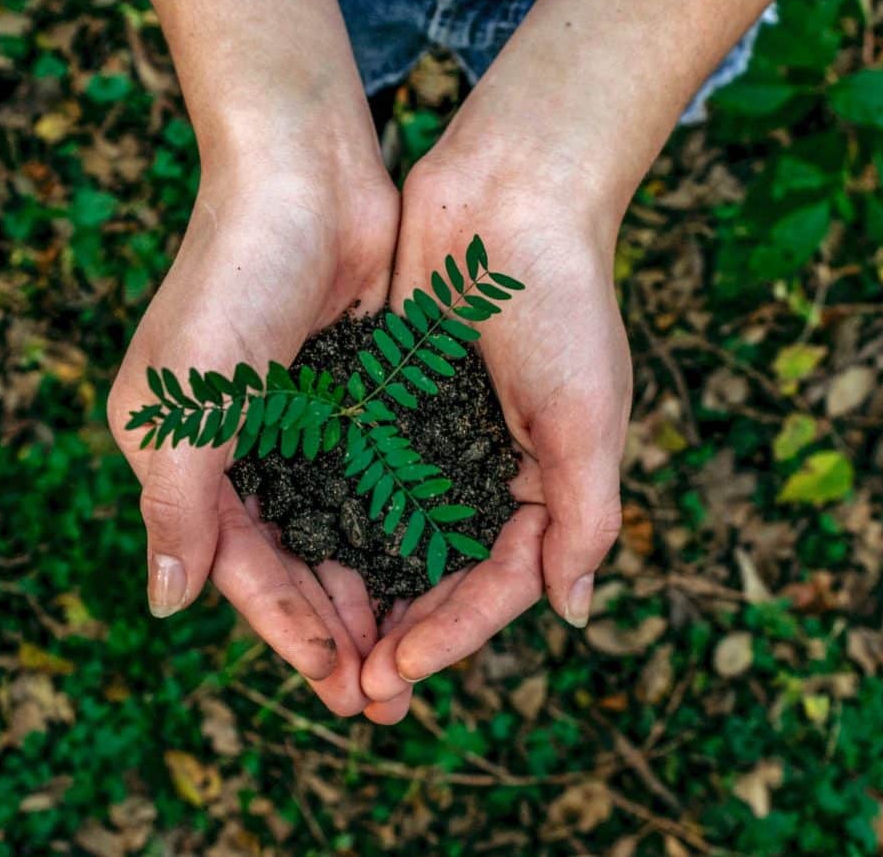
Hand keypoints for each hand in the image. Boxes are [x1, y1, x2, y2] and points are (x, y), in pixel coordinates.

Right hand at [108, 152, 396, 716]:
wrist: (305, 171)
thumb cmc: (233, 278)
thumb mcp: (188, 401)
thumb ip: (178, 506)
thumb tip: (167, 606)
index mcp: (182, 456)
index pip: (239, 567)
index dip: (287, 630)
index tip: (339, 687)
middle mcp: (236, 448)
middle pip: (290, 562)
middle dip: (335, 631)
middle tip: (386, 697)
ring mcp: (296, 423)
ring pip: (337, 532)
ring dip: (371, 593)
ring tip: (413, 655)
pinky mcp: (350, 395)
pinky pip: (374, 482)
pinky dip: (397, 529)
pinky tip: (433, 572)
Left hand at [359, 146, 629, 710]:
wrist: (511, 192)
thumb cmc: (563, 302)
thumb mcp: (588, 416)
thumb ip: (584, 516)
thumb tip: (573, 613)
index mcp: (544, 485)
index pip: (497, 584)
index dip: (451, 635)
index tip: (397, 672)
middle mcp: (486, 471)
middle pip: (439, 575)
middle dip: (400, 634)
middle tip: (352, 690)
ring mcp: (434, 437)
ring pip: (391, 536)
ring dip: (360, 592)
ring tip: (320, 645)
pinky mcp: (387, 399)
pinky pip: (357, 474)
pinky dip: (333, 517)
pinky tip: (295, 555)